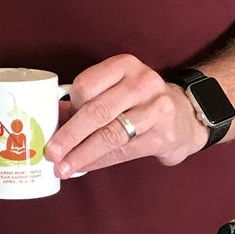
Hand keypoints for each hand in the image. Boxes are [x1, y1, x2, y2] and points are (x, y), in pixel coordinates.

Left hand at [43, 54, 207, 177]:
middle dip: (69, 135)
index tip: (56, 122)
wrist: (185, 115)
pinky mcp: (163, 136)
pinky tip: (84, 167)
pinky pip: (123, 151)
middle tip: (50, 152)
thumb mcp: (115, 88)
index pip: (86, 85)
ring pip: (110, 135)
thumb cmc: (138, 100)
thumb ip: (85, 100)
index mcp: (124, 65)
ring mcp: (157, 110)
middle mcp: (142, 83)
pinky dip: (99, 161)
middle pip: (97, 111)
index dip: (69, 106)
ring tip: (63, 167)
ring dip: (82, 154)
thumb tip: (50, 118)